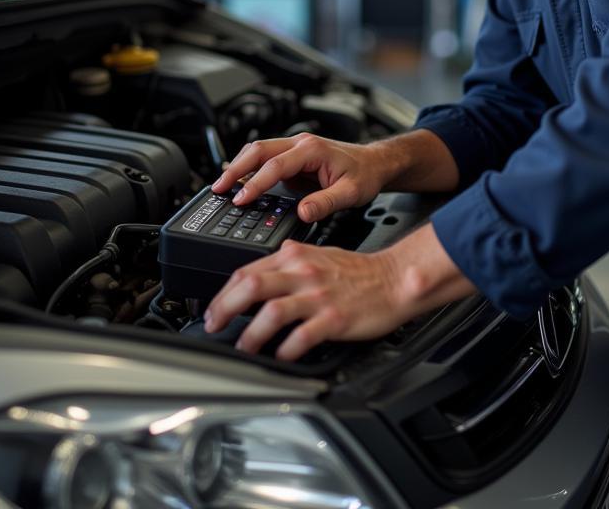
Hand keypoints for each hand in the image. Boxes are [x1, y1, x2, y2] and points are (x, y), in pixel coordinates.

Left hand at [203, 240, 408, 358]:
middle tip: (215, 327)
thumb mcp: (318, 254)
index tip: (214, 310)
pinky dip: (286, 349)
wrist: (394, 279)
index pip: (247, 271)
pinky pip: (302, 336)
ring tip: (244, 348)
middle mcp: (304, 272)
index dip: (223, 293)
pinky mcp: (335, 318)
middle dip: (225, 309)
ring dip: (251, 334)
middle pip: (251, 286)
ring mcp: (319, 295)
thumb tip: (259, 275)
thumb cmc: (359, 271)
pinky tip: (281, 356)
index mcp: (296, 256)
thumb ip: (289, 263)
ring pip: (272, 311)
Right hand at [212, 133, 391, 222]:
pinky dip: (249, 168)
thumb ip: (326, 203)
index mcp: (312, 150)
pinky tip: (239, 182)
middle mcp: (300, 143)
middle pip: (258, 149)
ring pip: (258, 151)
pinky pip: (265, 159)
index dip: (255, 183)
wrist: (376, 163)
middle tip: (218, 189)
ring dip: (239, 166)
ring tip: (222, 187)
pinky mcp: (293, 157)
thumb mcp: (351, 193)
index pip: (275, 165)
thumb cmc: (366, 174)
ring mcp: (295, 148)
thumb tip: (303, 213)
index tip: (240, 199)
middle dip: (235, 168)